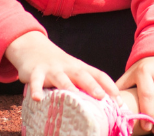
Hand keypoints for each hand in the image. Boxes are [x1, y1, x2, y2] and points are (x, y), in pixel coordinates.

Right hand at [5, 31, 119, 100]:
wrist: (33, 47)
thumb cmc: (58, 66)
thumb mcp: (73, 71)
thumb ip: (85, 85)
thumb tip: (103, 106)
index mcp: (80, 68)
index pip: (99, 75)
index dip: (110, 86)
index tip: (120, 101)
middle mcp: (68, 67)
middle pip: (82, 75)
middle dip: (92, 85)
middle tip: (102, 97)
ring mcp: (52, 69)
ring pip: (61, 78)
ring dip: (68, 86)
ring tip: (74, 96)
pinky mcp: (36, 72)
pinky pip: (36, 81)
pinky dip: (36, 89)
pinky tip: (37, 98)